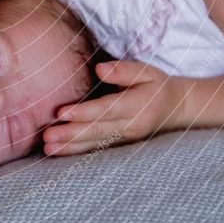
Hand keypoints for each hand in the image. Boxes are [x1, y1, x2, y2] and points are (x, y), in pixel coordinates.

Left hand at [43, 60, 186, 154]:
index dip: (84, 112)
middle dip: (71, 134)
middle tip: (47, 136)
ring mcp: (126, 139)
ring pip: (95, 144)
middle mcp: (131, 126)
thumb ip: (123, 70)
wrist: (176, 109)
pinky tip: (58, 153)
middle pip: (97, 131)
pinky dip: (77, 153)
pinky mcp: (120, 146)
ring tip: (48, 148)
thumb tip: (99, 69)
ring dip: (70, 147)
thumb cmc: (156, 86)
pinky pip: (97, 151)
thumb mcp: (147, 71)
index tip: (61, 112)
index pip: (107, 110)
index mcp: (137, 106)